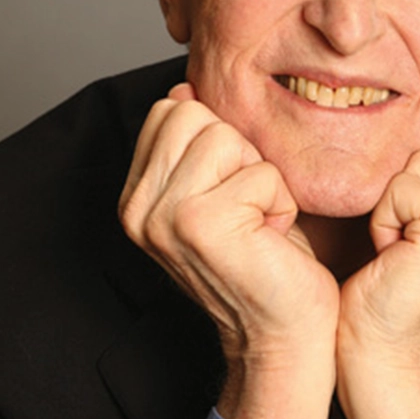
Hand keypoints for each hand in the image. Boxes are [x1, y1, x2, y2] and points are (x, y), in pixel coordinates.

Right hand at [119, 84, 338, 418]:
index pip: (171, 109)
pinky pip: (260, 173)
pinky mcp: (200, 224)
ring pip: (227, 137)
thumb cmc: (262, 255)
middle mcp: (138, 207)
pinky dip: (279, 201)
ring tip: (256, 220)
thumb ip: (195, 141)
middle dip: (238, 153)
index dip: (217, 140)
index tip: (228, 188)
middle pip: (195, 113)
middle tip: (245, 205)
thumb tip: (184, 88)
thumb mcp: (222, 186)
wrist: (283, 330)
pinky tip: (268, 238)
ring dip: (260, 177)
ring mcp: (163, 216)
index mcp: (137, 195)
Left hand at [336, 131, 419, 418]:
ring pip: (418, 161)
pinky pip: (401, 186)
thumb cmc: (397, 281)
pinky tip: (395, 256)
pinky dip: (383, 218)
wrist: (385, 354)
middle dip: (405, 189)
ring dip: (392, 203)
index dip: (418, 178)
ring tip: (404, 248)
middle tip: (409, 243)